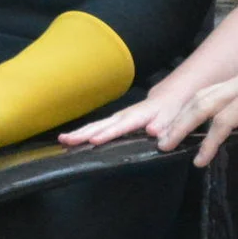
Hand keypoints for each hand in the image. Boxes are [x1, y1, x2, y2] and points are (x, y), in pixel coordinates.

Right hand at [59, 86, 191, 147]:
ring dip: (80, 132)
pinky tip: (74, 139)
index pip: (121, 126)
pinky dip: (85, 132)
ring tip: (63, 139)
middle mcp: (125, 115)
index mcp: (139, 116)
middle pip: (102, 124)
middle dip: (83, 132)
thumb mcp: (174, 116)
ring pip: (97, 124)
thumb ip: (166, 125)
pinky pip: (99, 126)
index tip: (93, 140)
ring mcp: (119, 117)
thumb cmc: (172, 109)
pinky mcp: (117, 121)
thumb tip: (154, 131)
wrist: (170, 97)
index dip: (108, 134)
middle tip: (65, 139)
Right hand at [175, 61, 237, 187]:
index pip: (224, 119)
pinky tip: (186, 121)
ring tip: (168, 134)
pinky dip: (196, 107)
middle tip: (164, 144)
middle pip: (204, 101)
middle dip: (182, 123)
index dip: (209, 142)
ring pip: (204, 94)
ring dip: (185, 114)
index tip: (200, 162)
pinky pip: (212, 91)